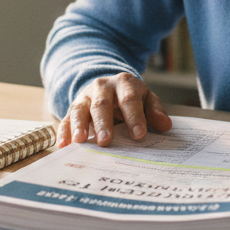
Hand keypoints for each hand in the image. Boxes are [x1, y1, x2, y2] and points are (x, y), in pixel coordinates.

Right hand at [57, 72, 171, 147]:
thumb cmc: (130, 97)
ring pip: (80, 109)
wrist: (108, 86)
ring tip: (81, 141)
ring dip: (79, 125)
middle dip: (104, 123)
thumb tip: (166, 126)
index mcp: (124, 83)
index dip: (134, 117)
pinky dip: (64, 132)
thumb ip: (155, 111)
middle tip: (106, 142)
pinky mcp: (73, 109)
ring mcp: (85, 97)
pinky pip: (65, 119)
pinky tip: (64, 145)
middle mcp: (102, 87)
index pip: (129, 99)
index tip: (139, 135)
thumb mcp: (146, 98)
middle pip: (102, 104)